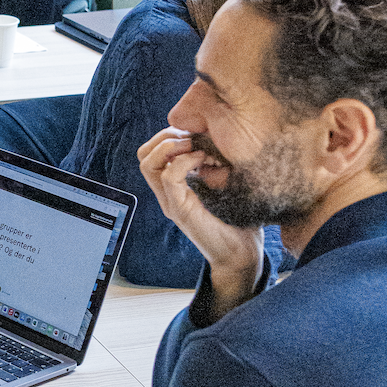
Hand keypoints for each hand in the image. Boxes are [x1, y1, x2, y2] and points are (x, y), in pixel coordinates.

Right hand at [137, 127, 263, 316]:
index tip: (196, 132)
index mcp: (174, 186)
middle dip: (166, 136)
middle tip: (193, 135)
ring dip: (171, 146)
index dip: (169, 135)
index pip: (153, 152)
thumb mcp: (226, 185)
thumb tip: (223, 139)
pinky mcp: (179, 209)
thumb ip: (217, 165)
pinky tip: (204, 160)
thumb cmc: (239, 221)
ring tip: (195, 146)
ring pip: (148, 163)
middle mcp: (166, 193)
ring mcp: (170, 201)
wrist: (241, 255)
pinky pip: (168, 176)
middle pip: (144, 154)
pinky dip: (184, 161)